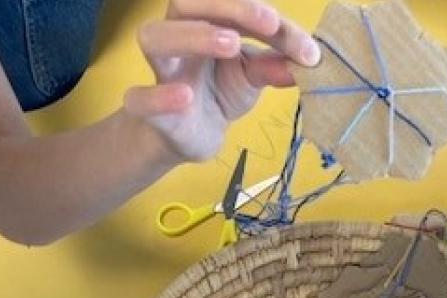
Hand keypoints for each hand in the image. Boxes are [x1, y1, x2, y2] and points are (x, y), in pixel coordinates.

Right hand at [124, 0, 319, 160]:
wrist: (194, 135)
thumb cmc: (221, 90)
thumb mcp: (254, 76)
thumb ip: (275, 66)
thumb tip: (308, 62)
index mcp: (204, 21)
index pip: (231, 5)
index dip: (268, 20)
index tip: (305, 48)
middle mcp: (177, 36)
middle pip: (187, 4)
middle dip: (231, 8)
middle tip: (269, 24)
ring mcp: (162, 71)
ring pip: (155, 37)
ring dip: (194, 35)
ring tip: (231, 44)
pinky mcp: (149, 109)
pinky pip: (138, 98)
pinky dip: (158, 96)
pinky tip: (184, 96)